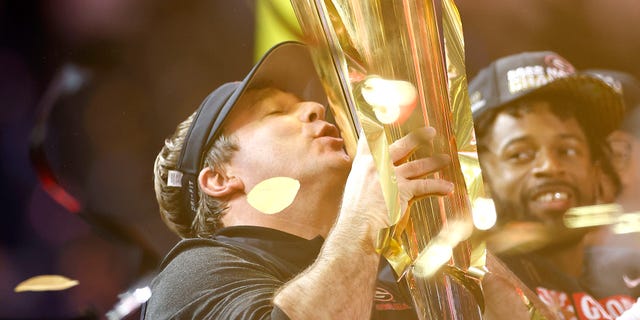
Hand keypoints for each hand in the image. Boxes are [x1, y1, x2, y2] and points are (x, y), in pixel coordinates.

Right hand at [340, 127, 453, 249]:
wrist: (356, 227)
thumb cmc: (355, 212)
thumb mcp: (356, 187)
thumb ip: (367, 177)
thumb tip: (375, 176)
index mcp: (363, 163)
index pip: (370, 137)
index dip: (379, 125)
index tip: (385, 113)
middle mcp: (376, 165)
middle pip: (400, 146)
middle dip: (418, 138)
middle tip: (431, 131)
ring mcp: (390, 176)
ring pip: (417, 165)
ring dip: (434, 162)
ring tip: (446, 159)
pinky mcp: (402, 190)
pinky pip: (424, 186)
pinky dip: (438, 187)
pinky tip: (448, 188)